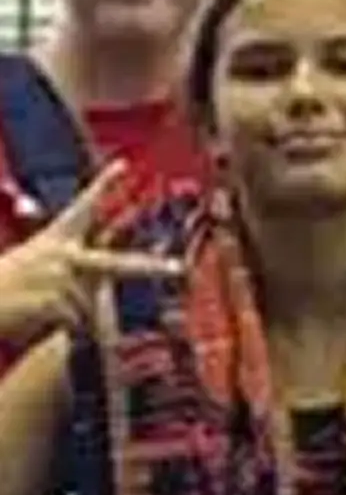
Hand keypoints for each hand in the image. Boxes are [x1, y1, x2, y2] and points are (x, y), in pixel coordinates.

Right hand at [0, 160, 183, 348]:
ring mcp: (62, 277)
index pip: (83, 206)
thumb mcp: (36, 264)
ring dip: (75, 317)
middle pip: (120, 264)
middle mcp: (63, 254)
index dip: (104, 184)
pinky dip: (65, 329)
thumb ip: (72, 267)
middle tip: (178, 268)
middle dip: (152, 268)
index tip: (124, 165)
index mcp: (55, 238)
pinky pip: (78, 323)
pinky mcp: (57, 302)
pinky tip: (40, 320)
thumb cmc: (6, 284)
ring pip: (92, 307)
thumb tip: (99, 283)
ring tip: (43, 310)